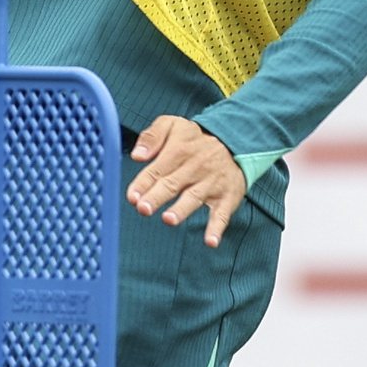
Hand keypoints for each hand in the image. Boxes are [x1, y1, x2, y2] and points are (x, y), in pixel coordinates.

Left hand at [126, 115, 244, 247]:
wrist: (235, 142)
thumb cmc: (194, 139)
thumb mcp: (173, 125)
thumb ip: (152, 136)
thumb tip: (136, 155)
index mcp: (178, 150)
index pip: (157, 169)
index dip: (143, 183)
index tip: (132, 196)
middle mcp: (195, 167)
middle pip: (172, 184)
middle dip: (157, 197)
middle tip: (143, 208)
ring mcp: (211, 183)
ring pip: (194, 197)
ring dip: (182, 209)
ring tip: (169, 219)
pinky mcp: (227, 197)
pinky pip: (222, 214)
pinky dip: (217, 228)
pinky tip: (210, 242)